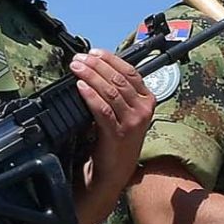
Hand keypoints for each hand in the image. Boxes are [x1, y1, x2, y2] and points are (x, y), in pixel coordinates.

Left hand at [73, 50, 155, 188]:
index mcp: (147, 100)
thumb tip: (95, 68)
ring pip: (111, 91)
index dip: (110, 59)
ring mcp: (132, 122)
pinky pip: (103, 109)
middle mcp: (143, 109)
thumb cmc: (115, 140)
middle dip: (97, 65)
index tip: (93, 52)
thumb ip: (116, 92)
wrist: (113, 172)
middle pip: (119, 79)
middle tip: (79, 59)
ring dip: (91, 76)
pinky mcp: (118, 134)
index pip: (130, 72)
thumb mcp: (123, 113)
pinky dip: (90, 95)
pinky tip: (80, 87)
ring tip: (76, 68)